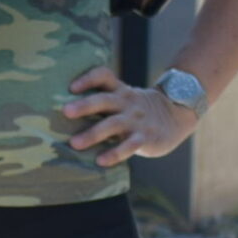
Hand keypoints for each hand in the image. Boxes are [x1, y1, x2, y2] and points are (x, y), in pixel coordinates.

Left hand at [63, 66, 198, 165]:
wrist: (177, 116)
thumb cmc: (136, 108)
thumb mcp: (123, 97)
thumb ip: (100, 99)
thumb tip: (60, 110)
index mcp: (119, 91)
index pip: (104, 76)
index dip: (88, 79)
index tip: (71, 87)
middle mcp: (126, 103)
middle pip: (104, 100)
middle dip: (85, 105)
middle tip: (65, 111)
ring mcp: (136, 120)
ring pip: (114, 124)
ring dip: (93, 134)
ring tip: (74, 143)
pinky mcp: (145, 138)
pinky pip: (129, 146)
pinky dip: (115, 153)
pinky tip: (100, 161)